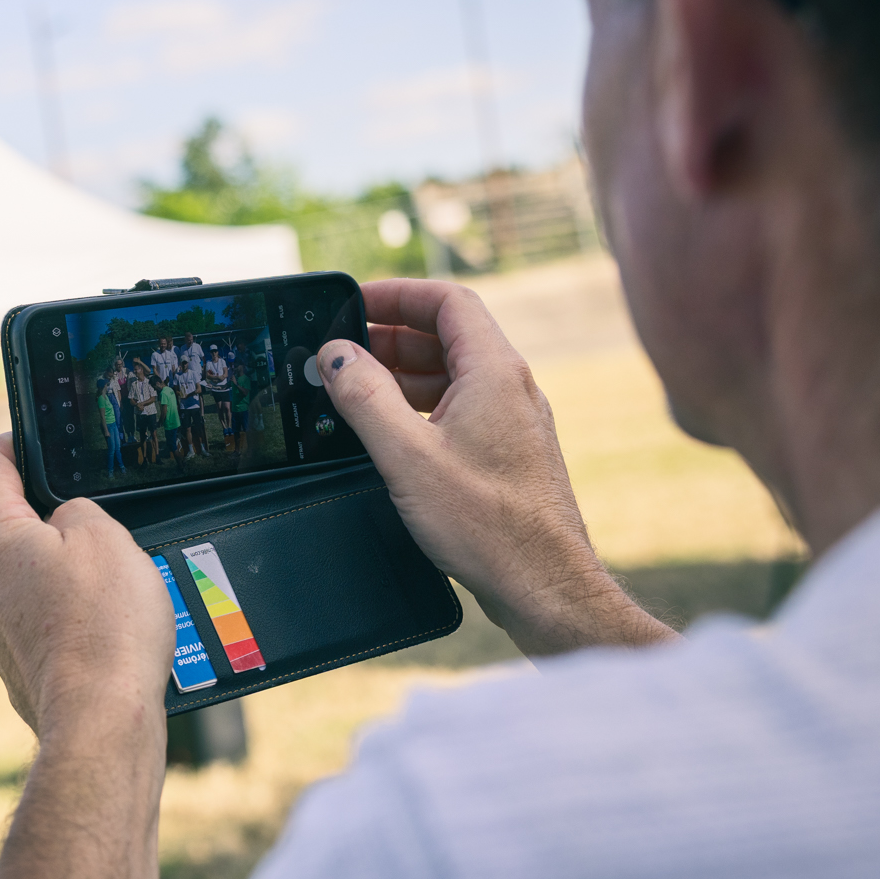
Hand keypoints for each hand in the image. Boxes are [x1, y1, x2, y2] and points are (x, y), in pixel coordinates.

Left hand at [0, 439, 174, 738]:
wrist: (102, 724)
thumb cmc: (104, 626)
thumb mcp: (105, 536)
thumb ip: (80, 512)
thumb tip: (67, 523)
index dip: (9, 444)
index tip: (30, 438)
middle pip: (12, 533)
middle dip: (55, 523)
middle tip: (105, 525)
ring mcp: (0, 637)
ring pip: (34, 587)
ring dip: (72, 580)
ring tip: (124, 590)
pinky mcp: (24, 674)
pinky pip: (49, 632)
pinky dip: (78, 626)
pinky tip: (115, 636)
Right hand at [318, 279, 673, 655]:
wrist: (543, 584)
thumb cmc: (487, 525)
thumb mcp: (406, 455)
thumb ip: (365, 397)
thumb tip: (336, 356)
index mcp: (494, 372)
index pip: (447, 302)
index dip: (397, 295)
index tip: (356, 304)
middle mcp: (511, 388)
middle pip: (448, 335)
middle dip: (391, 337)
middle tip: (343, 352)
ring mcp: (514, 420)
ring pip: (454, 374)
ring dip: (403, 374)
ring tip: (356, 391)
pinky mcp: (509, 452)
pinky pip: (462, 408)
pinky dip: (422, 406)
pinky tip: (390, 432)